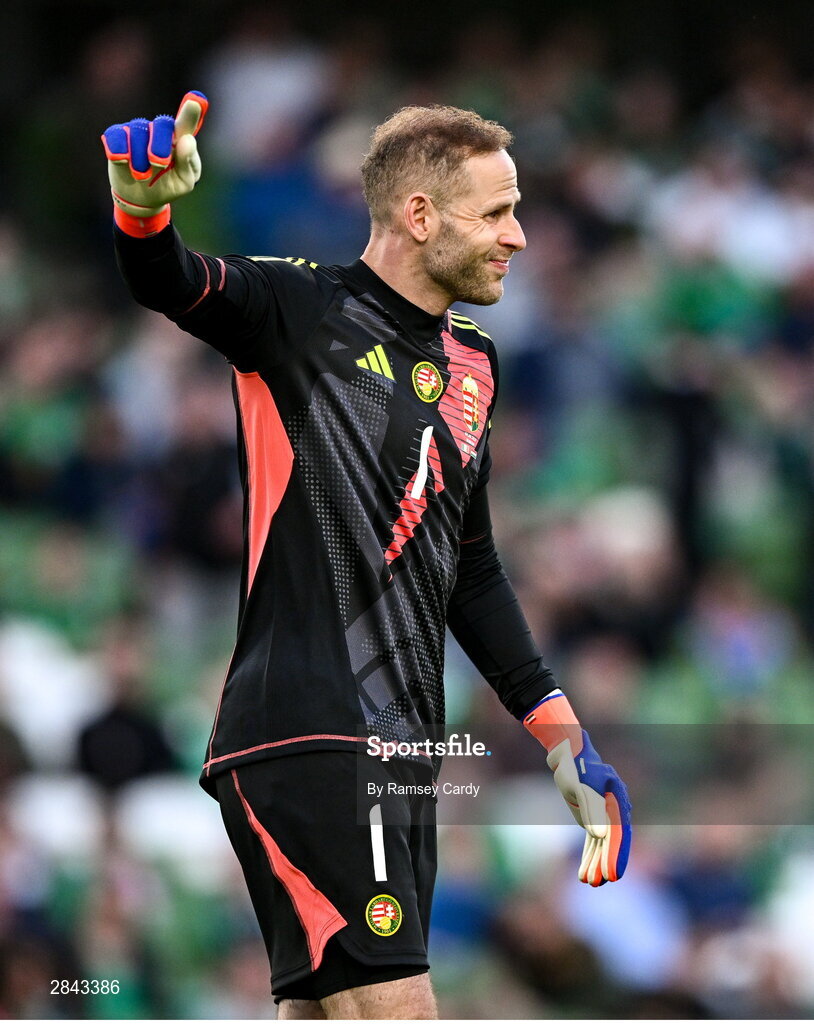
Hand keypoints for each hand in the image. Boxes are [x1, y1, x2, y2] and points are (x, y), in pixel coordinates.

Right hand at [101, 91, 208, 219]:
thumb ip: (188, 162)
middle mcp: (158, 130)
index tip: (196, 102)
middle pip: (162, 125)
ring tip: (142, 175)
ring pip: (137, 132)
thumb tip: (187, 139)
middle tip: (159, 166)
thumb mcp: (183, 182)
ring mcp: (137, 130)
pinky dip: (118, 151)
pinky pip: (116, 135)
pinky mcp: (117, 136)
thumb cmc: (167, 186)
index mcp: (179, 140)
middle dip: (160, 147)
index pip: (185, 123)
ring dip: (139, 160)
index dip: (190, 112)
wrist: (141, 198)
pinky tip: (122, 162)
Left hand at [524, 689, 631, 885]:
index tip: (612, 875)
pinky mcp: (593, 816)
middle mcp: (615, 808)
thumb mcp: (579, 786)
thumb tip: (600, 836)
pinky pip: (594, 840)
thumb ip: (591, 810)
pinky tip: (584, 872)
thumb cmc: (574, 766)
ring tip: (589, 883)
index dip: (616, 855)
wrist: (567, 751)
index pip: (619, 833)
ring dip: (597, 862)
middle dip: (606, 862)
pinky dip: (590, 855)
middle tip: (599, 883)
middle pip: (612, 841)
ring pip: (603, 843)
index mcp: (617, 800)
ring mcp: (604, 813)